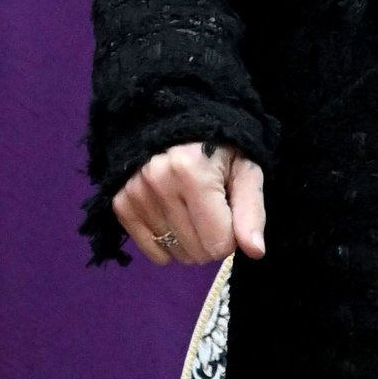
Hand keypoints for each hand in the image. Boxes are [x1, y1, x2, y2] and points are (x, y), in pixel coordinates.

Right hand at [113, 141, 265, 266]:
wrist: (177, 125)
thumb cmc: (219, 150)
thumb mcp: (246, 172)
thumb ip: (252, 212)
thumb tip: (255, 251)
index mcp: (194, 174)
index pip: (219, 244)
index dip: (232, 235)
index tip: (229, 212)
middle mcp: (159, 183)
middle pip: (197, 252)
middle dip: (210, 239)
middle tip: (211, 210)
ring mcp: (136, 193)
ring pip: (175, 253)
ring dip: (189, 242)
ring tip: (191, 210)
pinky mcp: (121, 203)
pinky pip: (149, 251)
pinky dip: (166, 244)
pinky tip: (173, 222)